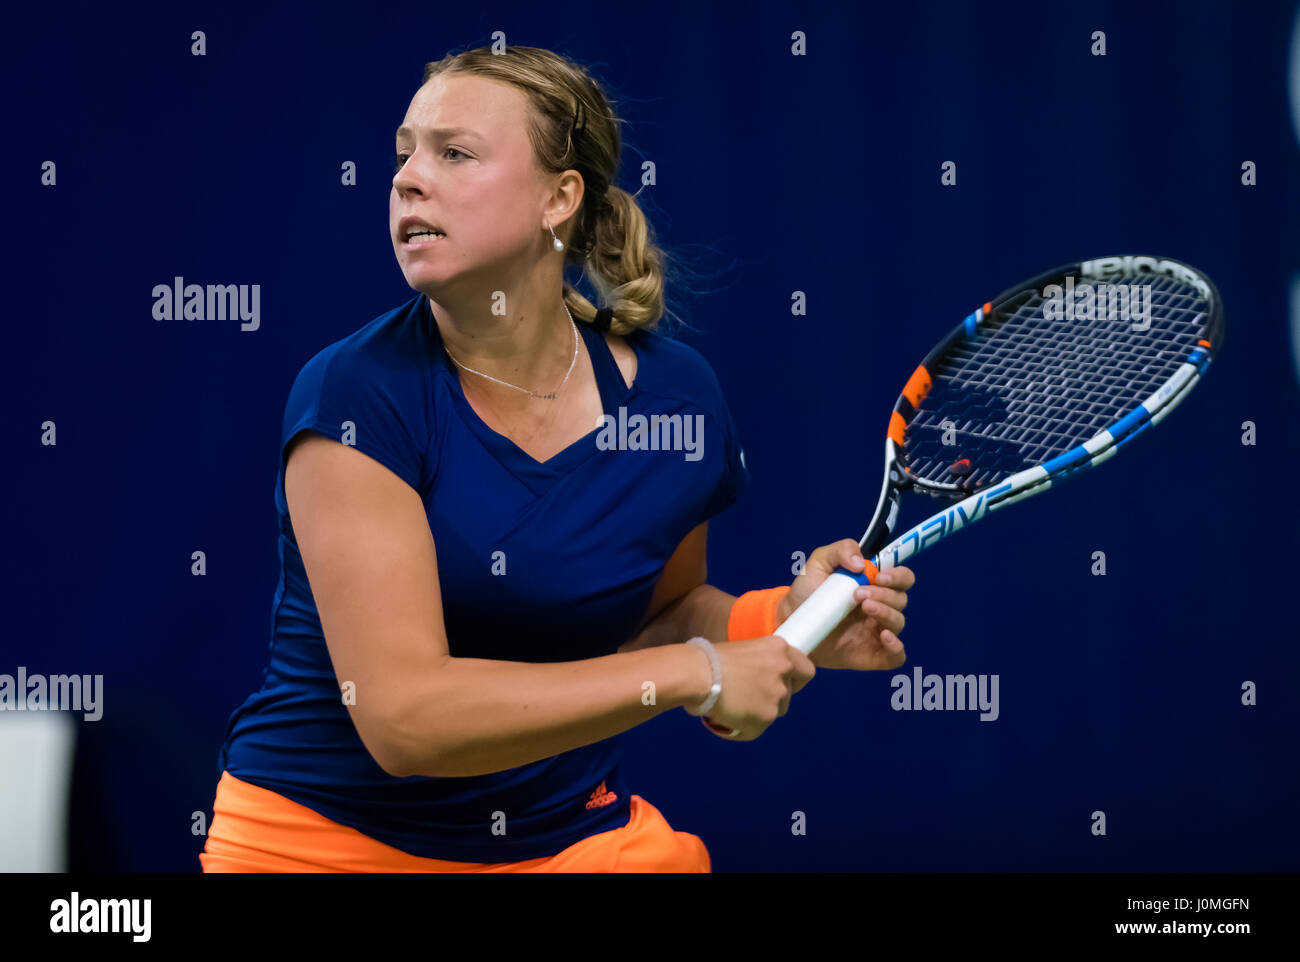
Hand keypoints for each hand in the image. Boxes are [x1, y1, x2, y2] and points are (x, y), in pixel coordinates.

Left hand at [778, 539, 912, 670]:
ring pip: (899, 622)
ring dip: (886, 612)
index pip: (902, 578)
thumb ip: (840, 550)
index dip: (898, 576)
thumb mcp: (818, 564)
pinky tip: (884, 636)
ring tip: (864, 607)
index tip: (879, 576)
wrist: (791, 622)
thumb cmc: (807, 592)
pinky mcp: (871, 654)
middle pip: (901, 599)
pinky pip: (896, 656)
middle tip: (859, 594)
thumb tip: (861, 563)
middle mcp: (879, 608)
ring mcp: (876, 632)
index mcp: (873, 585)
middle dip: (884, 594)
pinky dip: (896, 647)